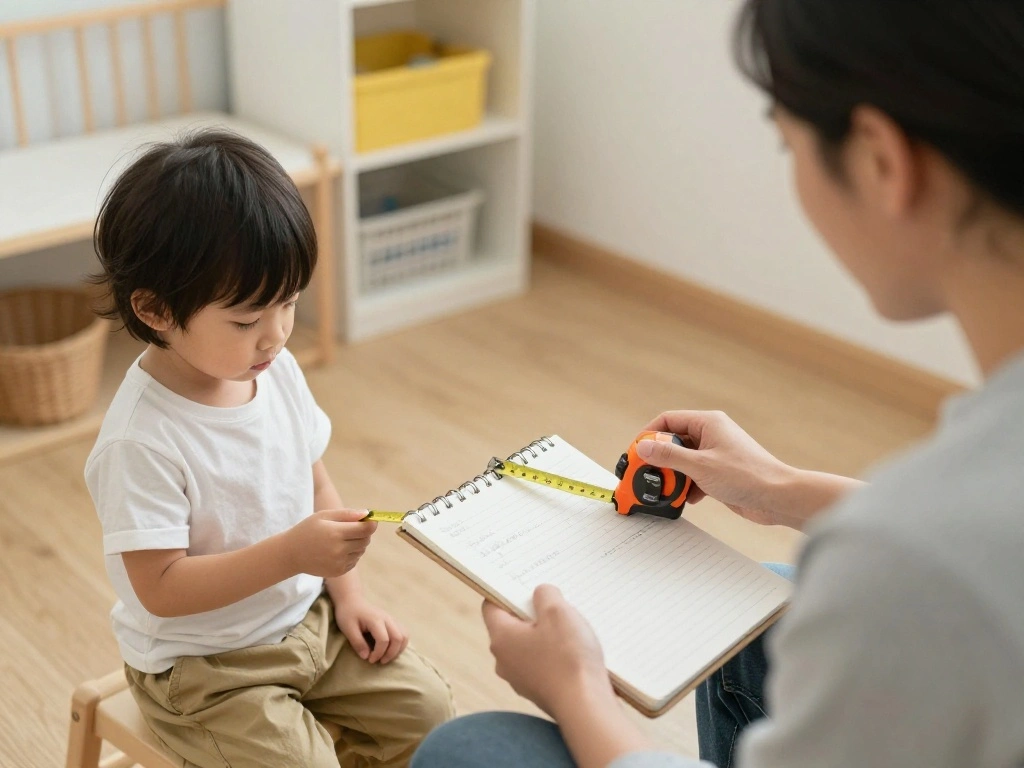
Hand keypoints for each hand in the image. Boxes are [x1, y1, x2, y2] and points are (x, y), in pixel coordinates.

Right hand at [285, 509, 375, 577]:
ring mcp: (339, 563)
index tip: (372, 520)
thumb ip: (347, 514)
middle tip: (352, 528)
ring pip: (361, 551)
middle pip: (366, 540)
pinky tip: (337, 550)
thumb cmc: (308, 530)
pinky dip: (351, 554)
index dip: (371, 524)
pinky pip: (354, 560)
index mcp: (336, 533)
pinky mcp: (339, 571)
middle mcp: (339, 550)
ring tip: (341, 539)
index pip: (365, 529)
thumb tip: (367, 514)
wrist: (291, 554)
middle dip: (364, 533)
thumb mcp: (324, 516)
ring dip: (358, 544)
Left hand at [335, 598, 408, 663]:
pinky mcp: (393, 621)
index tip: (369, 660)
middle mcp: (387, 619)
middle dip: (391, 654)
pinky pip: (404, 633)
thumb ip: (357, 643)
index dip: (378, 653)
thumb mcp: (348, 629)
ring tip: (386, 657)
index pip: (384, 640)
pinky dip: (400, 644)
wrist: (352, 601)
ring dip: (398, 650)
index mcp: (375, 620)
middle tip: (380, 661)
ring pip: (404, 636)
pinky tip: (391, 650)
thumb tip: (366, 657)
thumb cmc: (348, 614)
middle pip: (398, 638)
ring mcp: (392, 619)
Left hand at [482, 585, 612, 717]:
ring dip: (546, 634)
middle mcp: (504, 660)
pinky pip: (542, 663)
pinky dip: (554, 655)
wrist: (585, 707)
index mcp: (501, 638)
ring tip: (570, 627)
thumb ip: (545, 594)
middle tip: (554, 602)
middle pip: (511, 625)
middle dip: (532, 612)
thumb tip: (541, 594)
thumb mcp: (558, 611)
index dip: (505, 590)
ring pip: (528, 645)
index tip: (523, 583)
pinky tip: (576, 651)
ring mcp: (520, 678)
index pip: (490, 606)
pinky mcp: (539, 691)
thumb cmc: (568, 658)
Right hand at [641, 410, 797, 526]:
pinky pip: (695, 474)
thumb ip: (669, 455)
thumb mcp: (700, 465)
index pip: (668, 420)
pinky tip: (688, 498)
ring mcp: (716, 453)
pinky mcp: (720, 472)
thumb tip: (643, 446)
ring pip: (683, 460)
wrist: (778, 497)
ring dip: (674, 475)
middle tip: (648, 474)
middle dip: (660, 459)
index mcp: (708, 423)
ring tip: (668, 489)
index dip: (649, 434)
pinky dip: (688, 486)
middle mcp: (711, 434)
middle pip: (674, 441)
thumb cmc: (747, 475)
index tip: (636, 451)